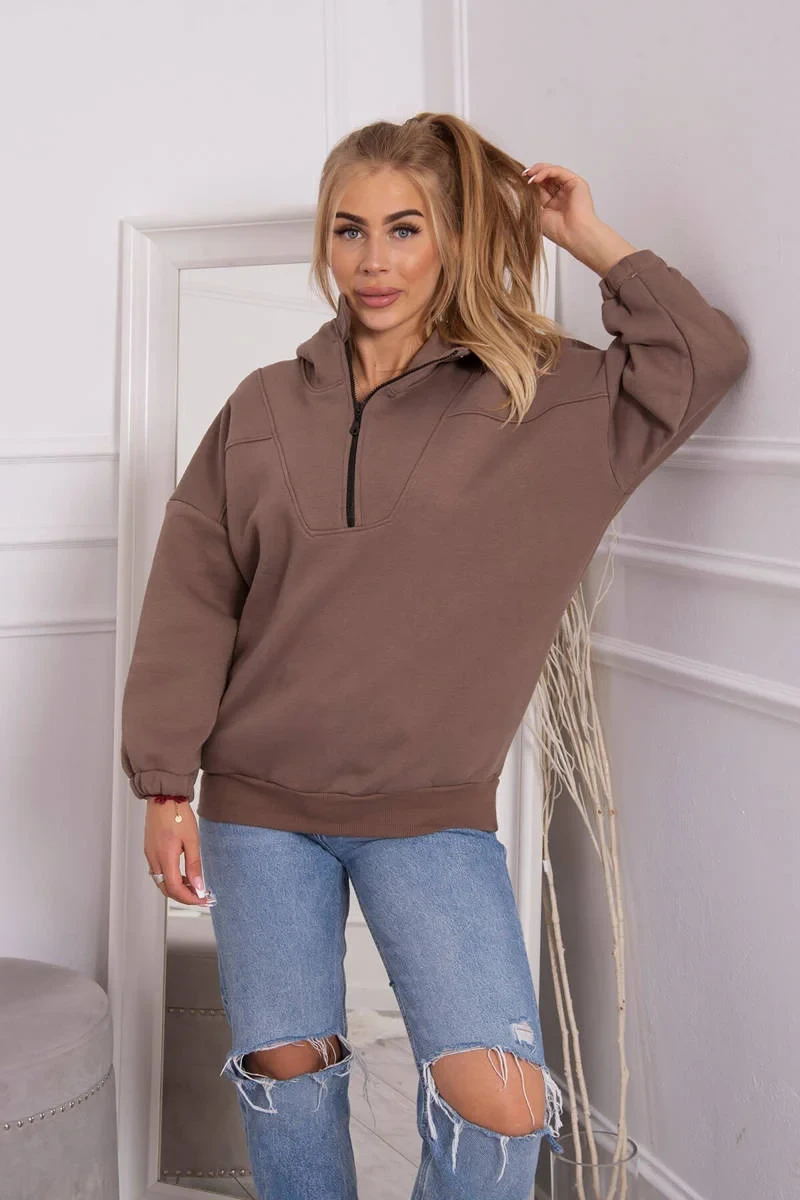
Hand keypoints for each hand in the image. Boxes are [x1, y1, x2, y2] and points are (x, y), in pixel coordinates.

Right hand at [144, 798, 213, 906]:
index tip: (202, 898)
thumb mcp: (192, 840)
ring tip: (194, 885)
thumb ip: (194, 865)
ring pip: (162, 881)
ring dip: (177, 887)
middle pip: (166, 889)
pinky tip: (182, 874)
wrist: (164, 797)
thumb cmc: (177, 814)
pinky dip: (171, 878)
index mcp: (165, 857)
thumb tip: (198, 885)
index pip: (175, 888)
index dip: (189, 898)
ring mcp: (150, 855)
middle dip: (184, 896)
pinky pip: (159, 871)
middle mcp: (154, 859)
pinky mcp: (150, 850)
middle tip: (200, 896)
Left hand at [521, 161, 637, 274]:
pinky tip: (537, 177)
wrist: (574, 234)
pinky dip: (547, 172)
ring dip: (539, 171)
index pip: (541, 187)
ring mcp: (569, 187)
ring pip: (553, 171)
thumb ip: (532, 201)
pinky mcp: (576, 182)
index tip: (519, 181)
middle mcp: (562, 194)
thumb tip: (521, 190)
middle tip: (523, 175)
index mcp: (553, 203)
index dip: (530, 182)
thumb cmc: (559, 231)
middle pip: (547, 177)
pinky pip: (559, 171)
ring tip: (528, 175)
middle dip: (534, 174)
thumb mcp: (538, 214)